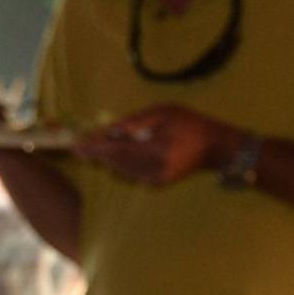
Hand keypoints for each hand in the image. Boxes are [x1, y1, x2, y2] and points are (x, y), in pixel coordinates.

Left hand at [78, 106, 241, 186]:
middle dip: (97, 153)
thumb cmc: (189, 123)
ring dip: (106, 158)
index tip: (78, 145)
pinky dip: (119, 163)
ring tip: (91, 148)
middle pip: (117, 161)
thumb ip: (135, 121)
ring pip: (121, 169)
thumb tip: (109, 130)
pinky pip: (130, 172)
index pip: (119, 150)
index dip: (97, 148)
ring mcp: (156, 178)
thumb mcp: (164, 112)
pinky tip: (111, 155)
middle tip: (79, 146)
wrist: (215, 147)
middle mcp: (156, 169)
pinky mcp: (157, 182)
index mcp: (159, 150)